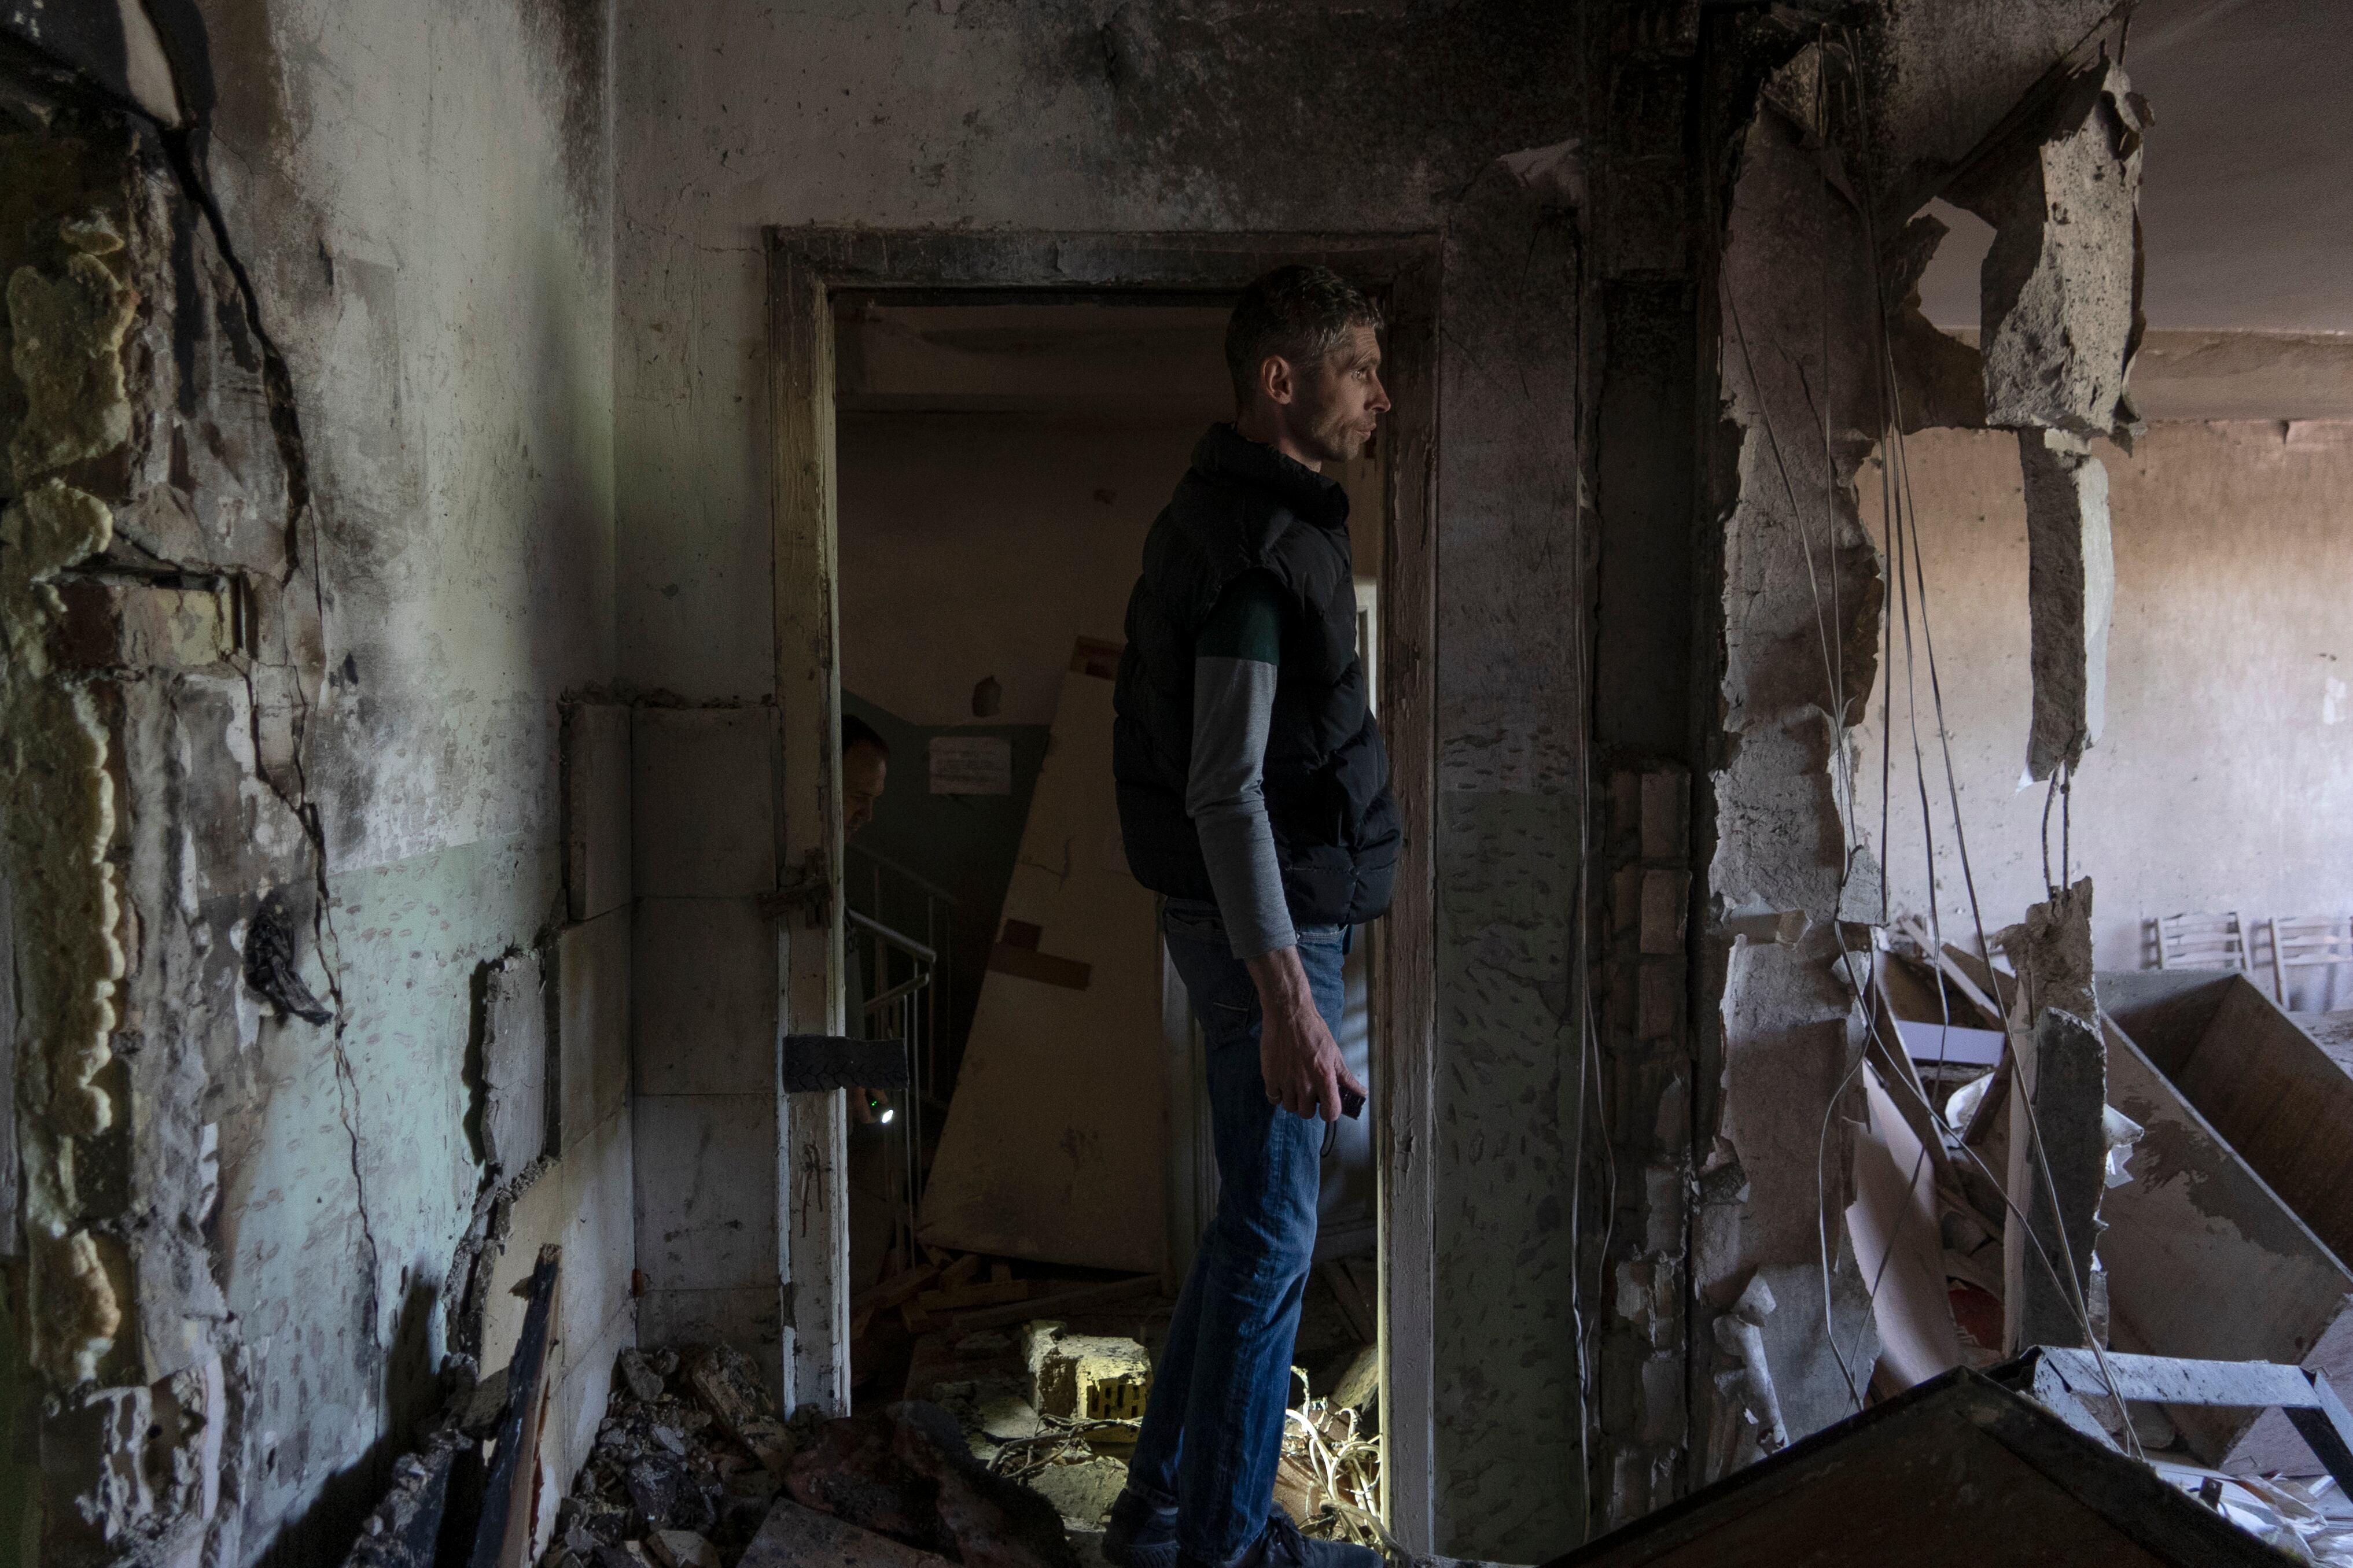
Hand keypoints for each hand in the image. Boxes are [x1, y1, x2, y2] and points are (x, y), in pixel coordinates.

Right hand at [1245, 946, 1365, 1121]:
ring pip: (1289, 1107)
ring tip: (1294, 1084)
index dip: (1330, 1112)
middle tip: (1309, 1090)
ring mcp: (1285, 1081)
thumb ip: (1345, 1077)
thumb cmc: (1314, 1031)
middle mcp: (1305, 1084)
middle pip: (1306, 1113)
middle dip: (1309, 1105)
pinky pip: (1273, 1098)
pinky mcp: (1269, 1076)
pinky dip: (1278, 1094)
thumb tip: (1361, 1093)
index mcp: (1324, 1077)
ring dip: (1293, 1099)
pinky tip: (1282, 1082)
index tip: (1327, 1105)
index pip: (1330, 1113)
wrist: (1288, 1014)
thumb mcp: (1334, 1052)